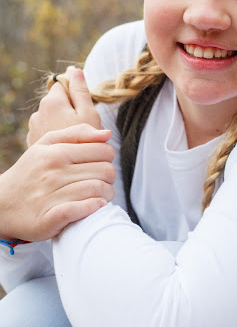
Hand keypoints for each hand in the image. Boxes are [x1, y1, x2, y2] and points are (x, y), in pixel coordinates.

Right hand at [0, 124, 114, 241]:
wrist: (1, 204)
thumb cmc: (31, 171)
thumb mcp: (47, 144)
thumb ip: (77, 133)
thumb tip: (107, 133)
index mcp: (56, 152)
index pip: (103, 150)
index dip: (109, 157)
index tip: (102, 163)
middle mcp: (53, 173)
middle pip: (104, 170)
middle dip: (110, 176)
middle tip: (104, 181)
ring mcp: (51, 196)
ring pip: (97, 189)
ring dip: (107, 193)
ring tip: (103, 195)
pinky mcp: (49, 219)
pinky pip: (81, 210)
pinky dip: (94, 207)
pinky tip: (96, 206)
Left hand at [27, 67, 101, 146]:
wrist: (64, 177)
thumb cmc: (83, 143)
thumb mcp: (89, 114)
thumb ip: (81, 91)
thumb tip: (74, 71)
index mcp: (52, 101)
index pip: (63, 83)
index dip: (76, 90)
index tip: (86, 104)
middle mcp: (39, 111)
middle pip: (57, 100)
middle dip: (70, 106)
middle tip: (86, 123)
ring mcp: (34, 127)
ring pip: (52, 115)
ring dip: (63, 120)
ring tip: (77, 137)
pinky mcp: (34, 140)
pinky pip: (47, 129)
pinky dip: (57, 132)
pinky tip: (67, 145)